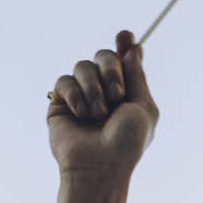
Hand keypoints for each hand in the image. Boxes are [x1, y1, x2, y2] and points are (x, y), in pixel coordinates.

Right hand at [47, 30, 157, 177]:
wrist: (100, 167)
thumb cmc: (126, 144)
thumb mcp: (143, 107)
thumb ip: (137, 76)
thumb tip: (133, 48)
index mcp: (126, 92)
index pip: (123, 59)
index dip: (124, 44)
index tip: (125, 35)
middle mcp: (103, 91)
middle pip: (103, 55)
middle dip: (111, 69)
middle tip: (117, 94)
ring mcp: (81, 96)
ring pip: (83, 66)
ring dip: (94, 88)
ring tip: (99, 114)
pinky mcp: (60, 104)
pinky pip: (64, 82)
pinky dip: (75, 95)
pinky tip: (81, 115)